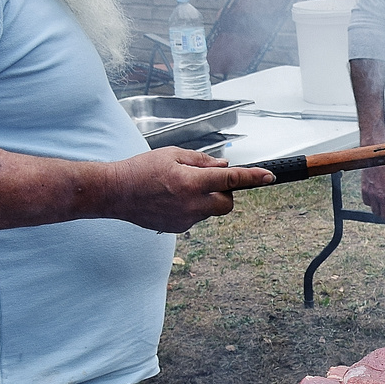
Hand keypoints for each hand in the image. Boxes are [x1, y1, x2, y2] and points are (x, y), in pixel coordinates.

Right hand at [108, 147, 273, 232]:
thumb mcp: (173, 154)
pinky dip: (192, 208)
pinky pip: (196, 218)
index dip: (253, 177)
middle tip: (209, 182)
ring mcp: (185, 220)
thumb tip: (223, 166)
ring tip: (181, 189)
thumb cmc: (140, 170)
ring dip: (206, 200)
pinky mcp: (178, 229)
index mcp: (191, 182)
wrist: (115, 193)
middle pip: (227, 204)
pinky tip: (172, 200)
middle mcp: (191, 204)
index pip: (231, 179)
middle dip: (225, 193)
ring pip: (211, 211)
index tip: (269, 176)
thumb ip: (202, 161)